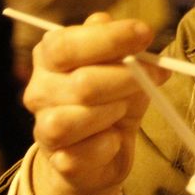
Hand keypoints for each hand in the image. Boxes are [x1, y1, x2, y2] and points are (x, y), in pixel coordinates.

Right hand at [16, 13, 162, 194]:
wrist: (99, 155)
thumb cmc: (111, 100)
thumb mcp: (122, 68)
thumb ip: (123, 50)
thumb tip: (133, 34)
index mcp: (50, 56)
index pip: (67, 43)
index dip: (109, 38)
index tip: (145, 33)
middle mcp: (39, 89)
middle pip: (81, 83)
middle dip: (127, 78)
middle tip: (155, 75)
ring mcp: (43, 127)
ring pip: (75, 119)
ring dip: (112, 112)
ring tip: (123, 109)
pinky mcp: (58, 160)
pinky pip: (85, 152)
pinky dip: (108, 143)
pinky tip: (114, 138)